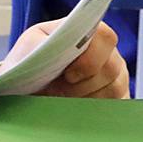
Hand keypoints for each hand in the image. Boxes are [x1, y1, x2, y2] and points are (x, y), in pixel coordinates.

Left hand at [0, 20, 127, 98]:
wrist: (24, 86)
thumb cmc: (28, 61)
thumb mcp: (29, 46)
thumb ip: (44, 41)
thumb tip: (61, 45)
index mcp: (87, 32)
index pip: (105, 36)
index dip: (91, 58)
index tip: (68, 75)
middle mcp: (107, 52)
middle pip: (111, 67)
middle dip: (82, 83)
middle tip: (59, 88)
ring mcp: (115, 75)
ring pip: (113, 88)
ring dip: (85, 96)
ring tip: (63, 95)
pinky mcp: (118, 96)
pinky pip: (116, 105)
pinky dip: (94, 109)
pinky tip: (75, 105)